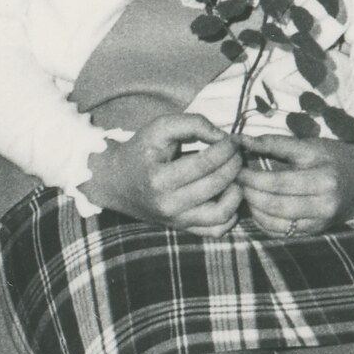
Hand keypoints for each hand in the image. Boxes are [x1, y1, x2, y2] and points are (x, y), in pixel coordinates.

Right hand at [90, 111, 244, 232]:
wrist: (117, 182)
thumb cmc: (141, 151)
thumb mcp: (160, 128)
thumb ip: (193, 124)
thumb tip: (223, 137)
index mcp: (159, 179)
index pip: (206, 163)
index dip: (227, 147)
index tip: (231, 139)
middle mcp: (168, 205)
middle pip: (217, 184)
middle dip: (235, 163)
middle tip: (236, 152)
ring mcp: (177, 221)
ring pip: (222, 213)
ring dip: (237, 191)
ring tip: (234, 175)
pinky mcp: (183, 228)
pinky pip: (217, 230)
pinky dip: (231, 214)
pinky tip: (227, 194)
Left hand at [240, 128, 353, 236]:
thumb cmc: (334, 156)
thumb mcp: (309, 145)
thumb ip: (274, 143)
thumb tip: (239, 140)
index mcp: (324, 177)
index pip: (276, 181)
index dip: (250, 177)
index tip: (236, 169)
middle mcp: (325, 202)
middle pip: (273, 203)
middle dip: (248, 193)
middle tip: (236, 182)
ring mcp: (321, 220)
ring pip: (274, 221)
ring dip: (253, 208)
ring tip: (246, 194)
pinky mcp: (316, 231)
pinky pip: (281, 231)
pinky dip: (263, 221)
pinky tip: (259, 207)